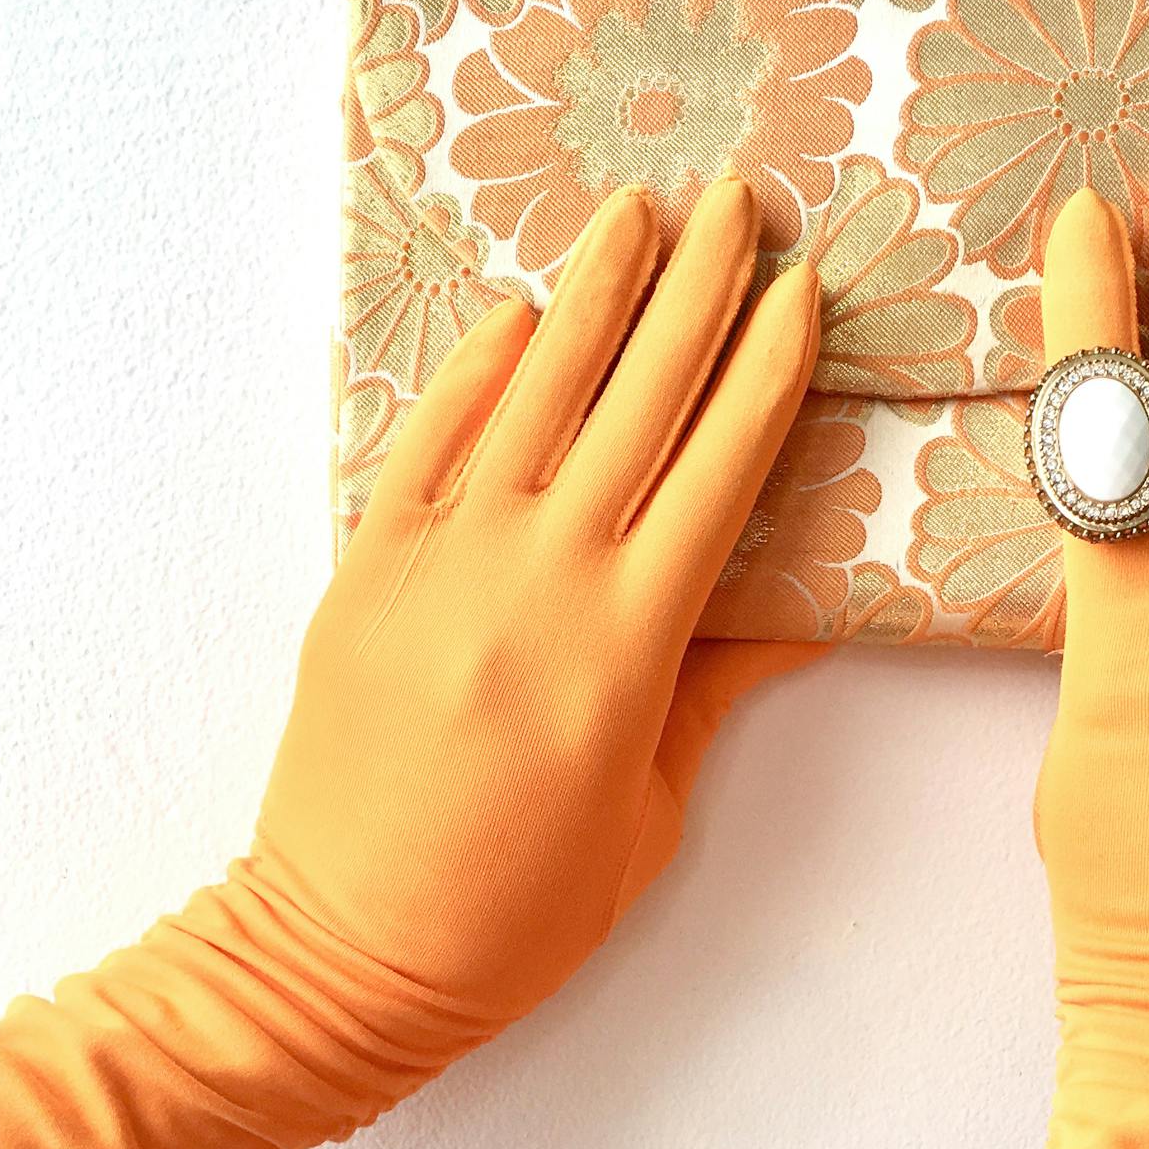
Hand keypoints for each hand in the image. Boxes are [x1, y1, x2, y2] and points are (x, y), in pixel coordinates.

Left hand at [256, 175, 821, 1025]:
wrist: (342, 947)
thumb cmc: (517, 910)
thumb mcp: (648, 814)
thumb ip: (709, 693)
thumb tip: (790, 614)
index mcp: (630, 638)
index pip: (722, 466)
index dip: (771, 368)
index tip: (806, 289)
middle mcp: (541, 570)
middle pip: (641, 399)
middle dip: (701, 291)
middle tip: (740, 200)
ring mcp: (443, 555)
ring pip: (536, 392)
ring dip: (595, 293)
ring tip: (638, 210)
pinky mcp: (368, 565)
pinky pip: (427, 440)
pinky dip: (471, 370)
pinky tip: (516, 312)